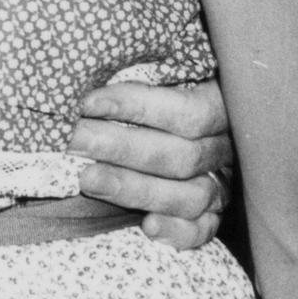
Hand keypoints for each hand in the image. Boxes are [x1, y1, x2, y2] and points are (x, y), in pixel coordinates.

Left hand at [69, 77, 233, 249]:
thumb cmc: (158, 82)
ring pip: (189, 195)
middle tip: (74, 141)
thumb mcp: (157, 67)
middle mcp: (223, 147)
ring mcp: (220, 183)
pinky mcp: (212, 214)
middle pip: (180, 156)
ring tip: (87, 179)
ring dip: (135, 189)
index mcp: (217, 103)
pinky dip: (177, 232)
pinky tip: (146, 227)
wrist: (173, 119)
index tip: (88, 102)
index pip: (187, 111)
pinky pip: (202, 230)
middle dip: (121, 148)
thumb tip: (85, 68)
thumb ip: (137, 67)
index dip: (138, 106)